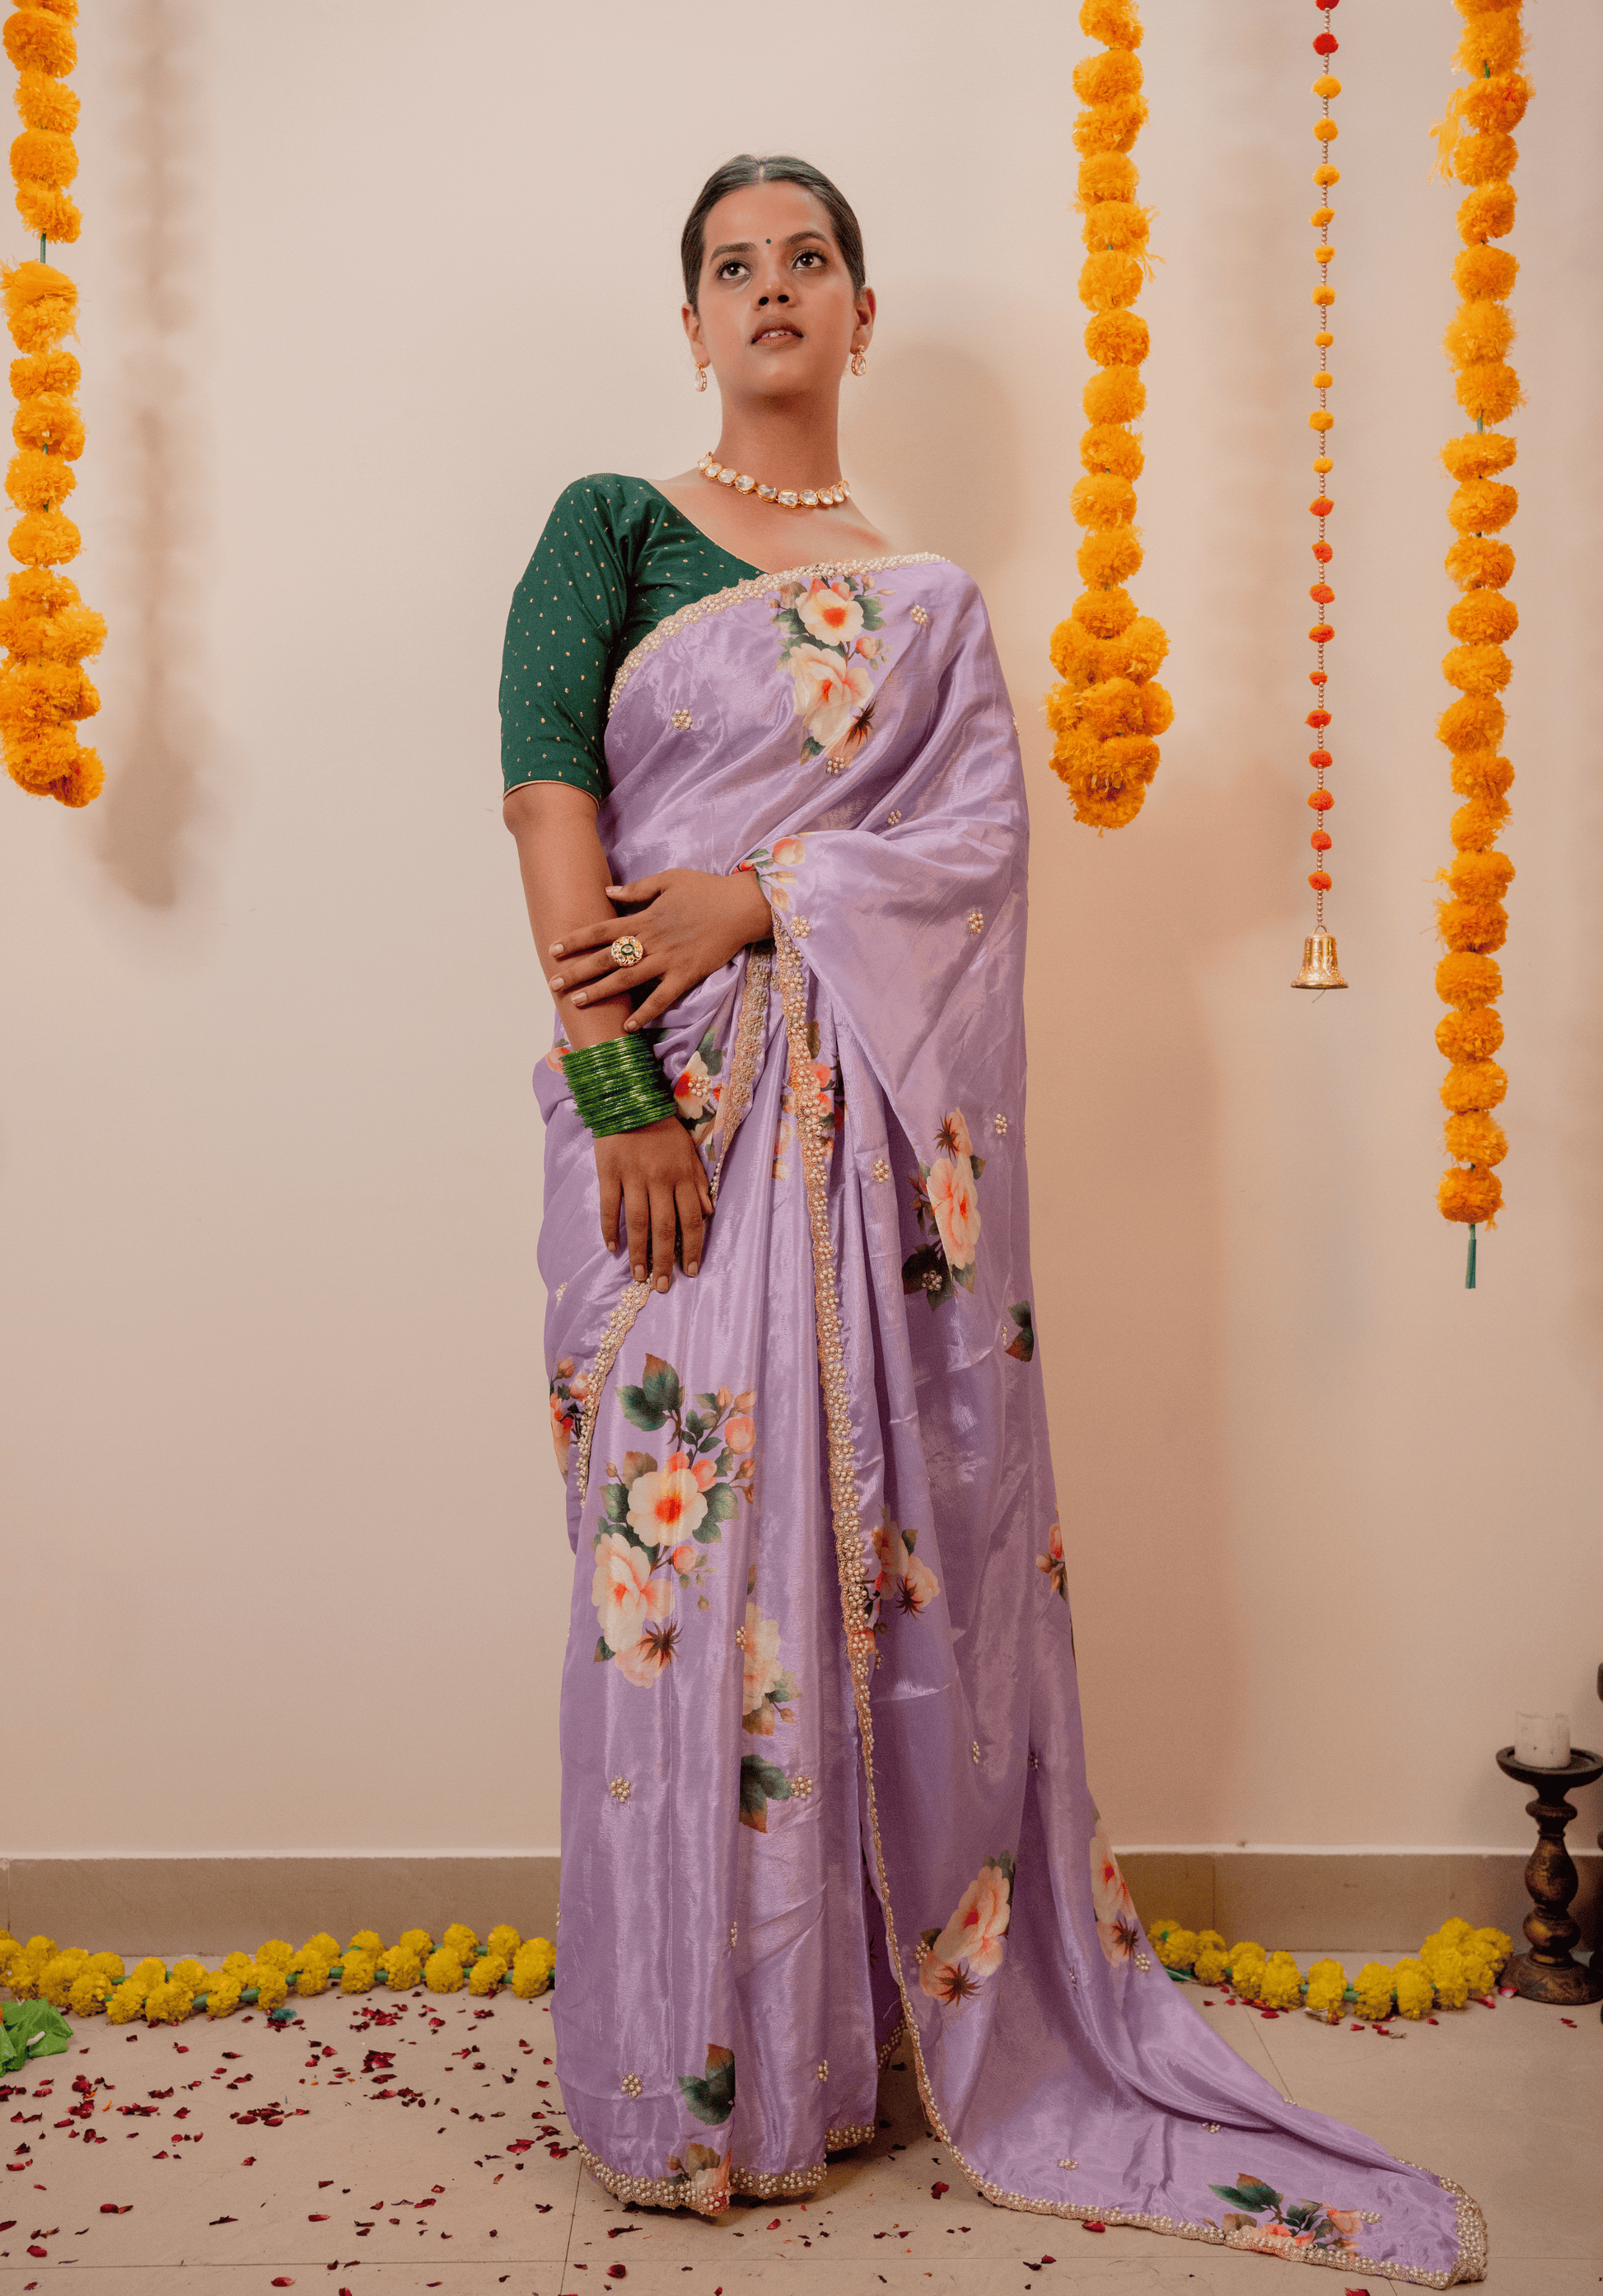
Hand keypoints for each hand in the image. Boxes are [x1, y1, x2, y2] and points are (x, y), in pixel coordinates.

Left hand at [550, 867, 772, 1030]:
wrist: (741, 907)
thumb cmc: (706, 890)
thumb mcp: (669, 879)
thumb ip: (637, 890)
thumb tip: (608, 892)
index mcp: (644, 917)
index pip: (601, 929)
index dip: (576, 940)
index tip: (554, 949)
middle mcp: (651, 941)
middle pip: (606, 957)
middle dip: (578, 971)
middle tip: (553, 983)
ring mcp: (668, 960)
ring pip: (627, 979)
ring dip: (600, 992)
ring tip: (577, 1002)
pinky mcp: (687, 975)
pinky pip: (662, 998)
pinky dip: (645, 1013)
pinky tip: (628, 1026)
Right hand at [597, 1114, 713, 1290]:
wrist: (630, 1100)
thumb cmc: (663, 1130)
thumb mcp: (689, 1152)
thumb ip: (698, 1183)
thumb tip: (709, 1212)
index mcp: (682, 1176)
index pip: (691, 1219)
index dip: (692, 1247)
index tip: (690, 1271)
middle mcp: (659, 1180)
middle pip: (664, 1227)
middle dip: (665, 1259)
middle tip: (663, 1285)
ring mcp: (632, 1177)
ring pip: (637, 1222)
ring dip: (638, 1251)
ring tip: (639, 1275)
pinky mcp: (609, 1172)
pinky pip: (609, 1205)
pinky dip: (609, 1228)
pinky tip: (612, 1247)